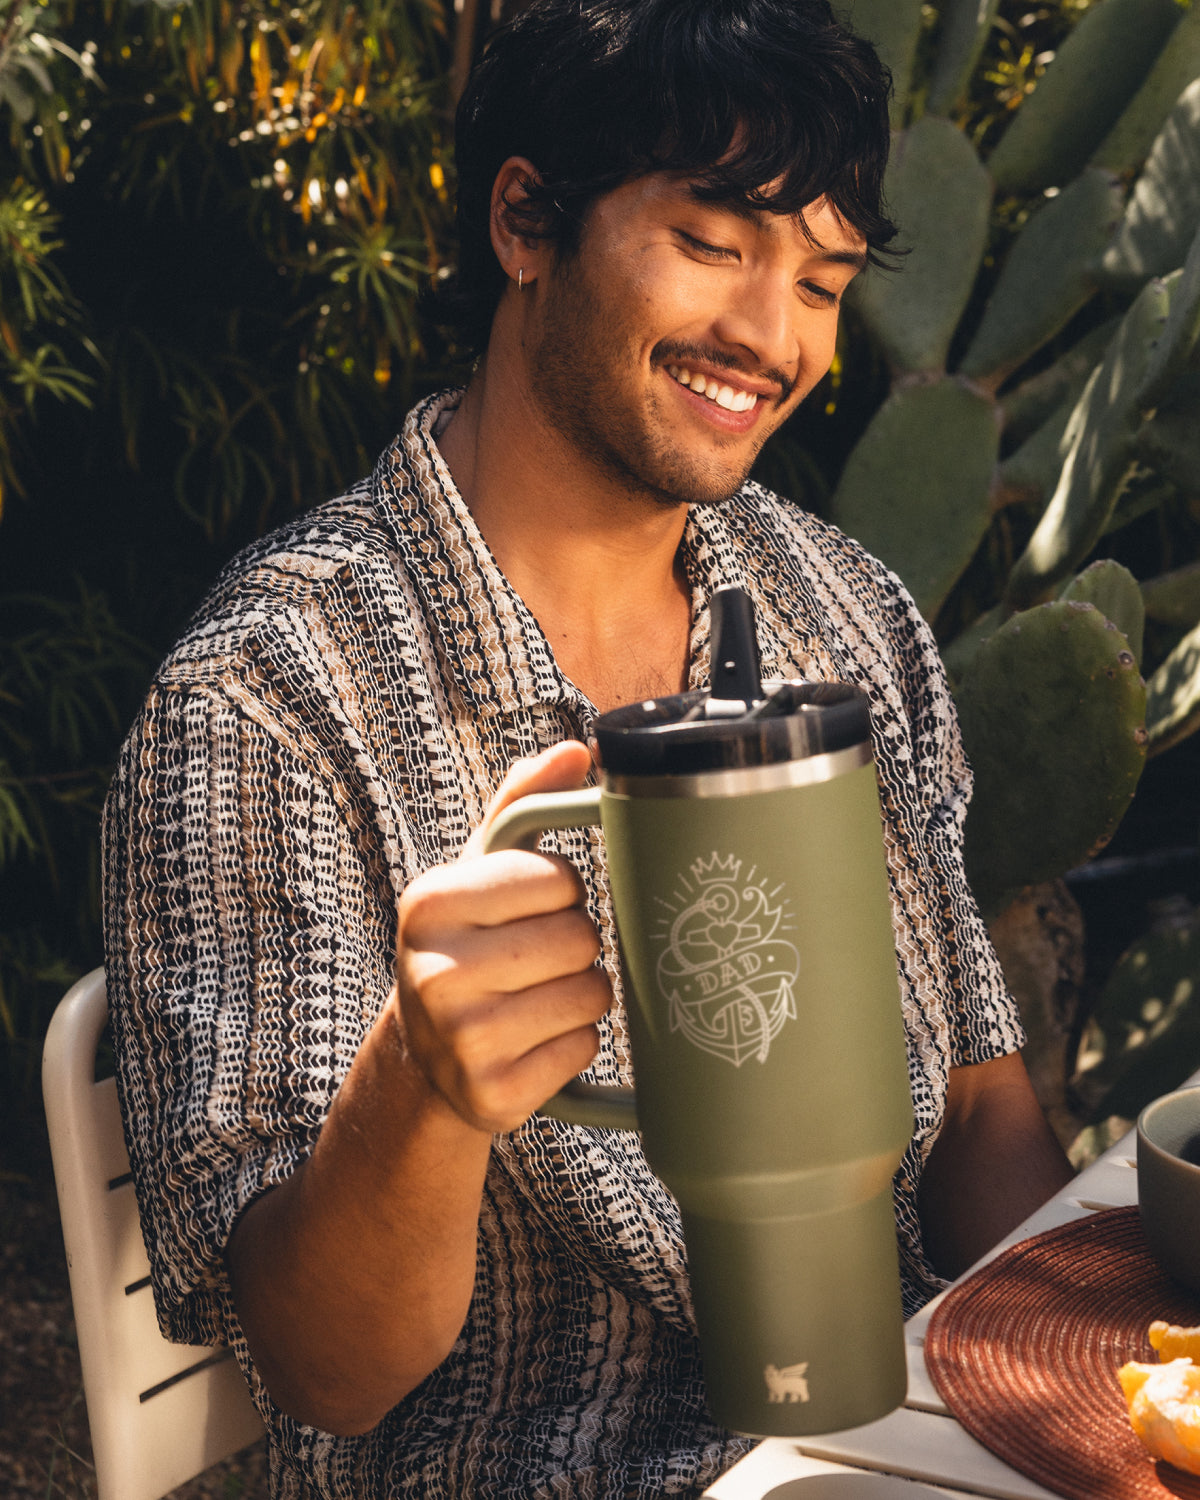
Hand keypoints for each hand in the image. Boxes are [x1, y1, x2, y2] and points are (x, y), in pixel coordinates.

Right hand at [393, 741, 610, 1133]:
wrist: (425, 1053)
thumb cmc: (469, 942)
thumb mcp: (478, 871)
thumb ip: (522, 804)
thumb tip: (578, 751)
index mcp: (429, 903)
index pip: (557, 877)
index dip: (561, 889)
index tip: (531, 904)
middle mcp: (434, 973)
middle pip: (580, 937)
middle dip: (575, 943)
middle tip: (536, 956)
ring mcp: (461, 1042)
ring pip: (592, 992)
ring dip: (583, 991)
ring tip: (538, 994)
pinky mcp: (494, 1096)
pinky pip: (585, 1047)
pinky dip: (575, 1041)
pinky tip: (535, 1038)